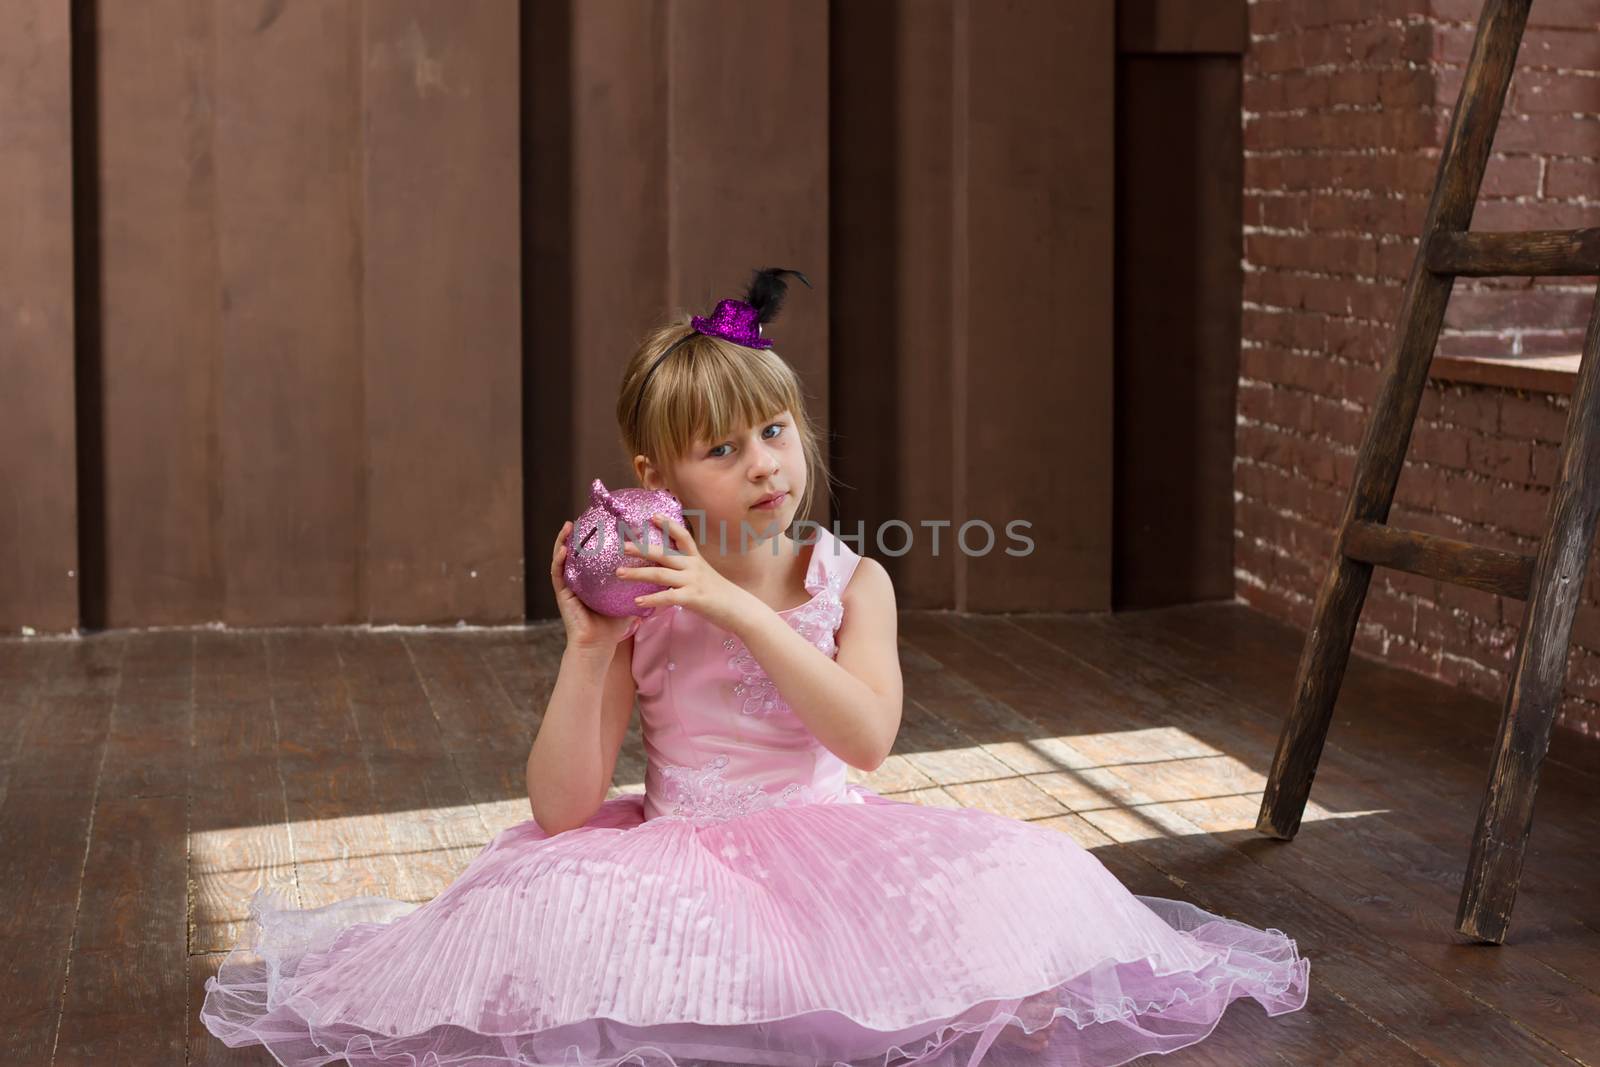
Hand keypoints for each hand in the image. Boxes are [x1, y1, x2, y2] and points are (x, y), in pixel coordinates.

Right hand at [550, 520, 636, 654]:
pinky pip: (558, 574)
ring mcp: (568, 586)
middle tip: (580, 518)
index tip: (599, 523)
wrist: (598, 645)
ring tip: (568, 526)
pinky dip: (559, 560)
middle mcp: (578, 581)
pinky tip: (563, 549)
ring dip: (563, 542)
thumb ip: (638, 587)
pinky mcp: (562, 594)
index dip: (592, 540)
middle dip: (576, 535)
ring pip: (563, 559)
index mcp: (591, 581)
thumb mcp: (627, 600)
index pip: (590, 556)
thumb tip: (660, 573)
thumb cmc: (613, 627)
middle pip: (575, 554)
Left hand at [615, 513, 755, 630]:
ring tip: (619, 573)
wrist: (740, 610)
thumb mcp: (705, 577)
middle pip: (664, 554)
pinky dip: (651, 599)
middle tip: (623, 546)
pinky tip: (637, 601)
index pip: (683, 536)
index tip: (652, 516)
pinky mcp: (692, 598)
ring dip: (637, 573)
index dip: (668, 525)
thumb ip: (688, 572)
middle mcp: (693, 566)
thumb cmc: (721, 596)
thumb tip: (668, 574)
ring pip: (660, 574)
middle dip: (642, 549)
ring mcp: (693, 581)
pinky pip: (667, 597)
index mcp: (696, 560)